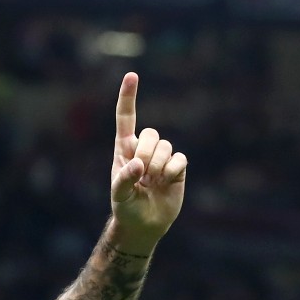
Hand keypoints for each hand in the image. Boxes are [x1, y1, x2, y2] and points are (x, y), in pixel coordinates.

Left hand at [107, 72, 187, 254]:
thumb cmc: (126, 208)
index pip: (126, 119)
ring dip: (158, 166)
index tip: (131, 75)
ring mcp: (162, 157)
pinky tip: (166, 182)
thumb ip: (124, 179)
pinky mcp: (178, 167)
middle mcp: (143, 149)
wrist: (144, 224)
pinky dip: (173, 171)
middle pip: (151, 134)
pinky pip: (180, 159)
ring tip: (152, 182)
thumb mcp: (119, 195)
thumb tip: (137, 164)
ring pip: (166, 146)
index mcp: (124, 150)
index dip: (128, 98)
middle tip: (141, 175)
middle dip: (146, 153)